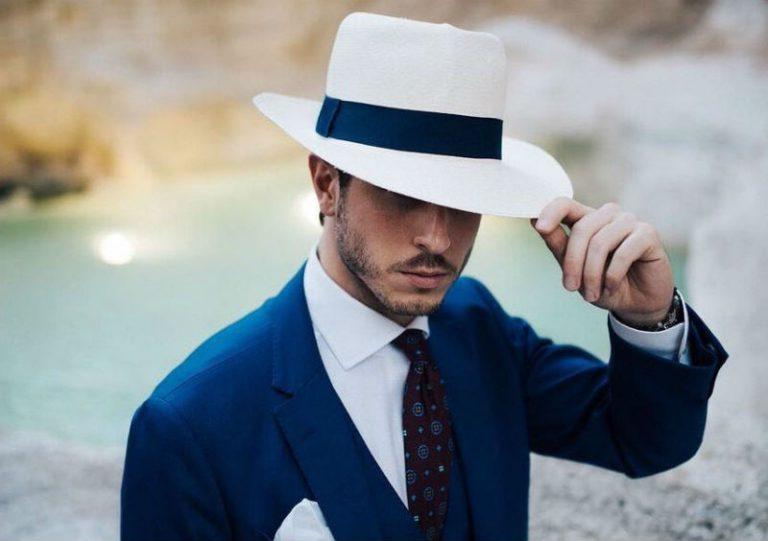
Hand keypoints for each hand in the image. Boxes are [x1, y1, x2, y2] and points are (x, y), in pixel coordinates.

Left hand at [530, 197, 674, 326]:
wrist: (636, 303)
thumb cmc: (603, 284)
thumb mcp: (575, 270)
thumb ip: (558, 246)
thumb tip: (534, 221)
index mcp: (586, 220)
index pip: (566, 204)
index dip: (551, 212)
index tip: (540, 227)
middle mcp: (608, 215)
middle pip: (582, 229)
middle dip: (573, 263)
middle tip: (571, 288)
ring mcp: (629, 221)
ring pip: (600, 242)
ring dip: (592, 274)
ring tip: (592, 294)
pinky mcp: (648, 234)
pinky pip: (623, 252)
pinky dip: (612, 275)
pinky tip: (611, 287)